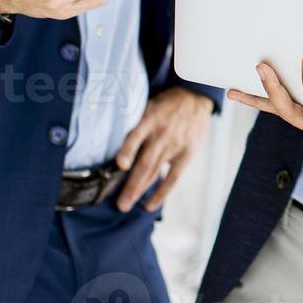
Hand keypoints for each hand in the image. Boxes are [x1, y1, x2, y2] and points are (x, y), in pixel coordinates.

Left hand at [114, 88, 214, 212]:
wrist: (194, 97)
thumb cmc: (164, 105)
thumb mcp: (147, 105)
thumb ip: (133, 123)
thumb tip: (108, 141)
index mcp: (149, 120)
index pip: (137, 137)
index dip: (128, 151)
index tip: (121, 165)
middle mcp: (161, 134)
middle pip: (145, 163)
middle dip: (131, 185)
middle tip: (119, 203)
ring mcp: (174, 146)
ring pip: (155, 173)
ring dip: (140, 191)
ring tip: (126, 205)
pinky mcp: (186, 154)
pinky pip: (173, 178)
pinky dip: (161, 193)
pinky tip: (150, 205)